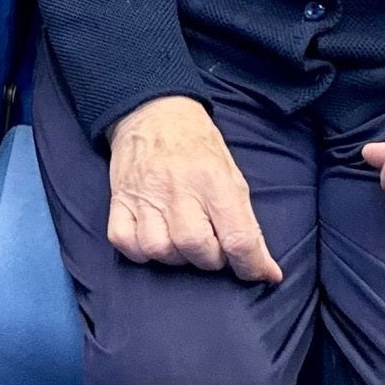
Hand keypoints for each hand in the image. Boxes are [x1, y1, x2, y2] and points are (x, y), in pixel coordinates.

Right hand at [107, 95, 282, 282]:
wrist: (153, 112)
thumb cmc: (198, 146)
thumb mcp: (231, 175)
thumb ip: (246, 222)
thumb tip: (266, 271)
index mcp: (213, 179)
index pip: (237, 238)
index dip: (252, 266)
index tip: (257, 273)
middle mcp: (177, 188)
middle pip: (196, 248)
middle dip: (211, 259)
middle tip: (213, 245)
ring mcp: (144, 194)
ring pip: (160, 250)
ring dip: (177, 256)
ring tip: (183, 241)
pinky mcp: (119, 199)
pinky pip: (125, 242)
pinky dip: (140, 250)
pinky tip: (154, 238)